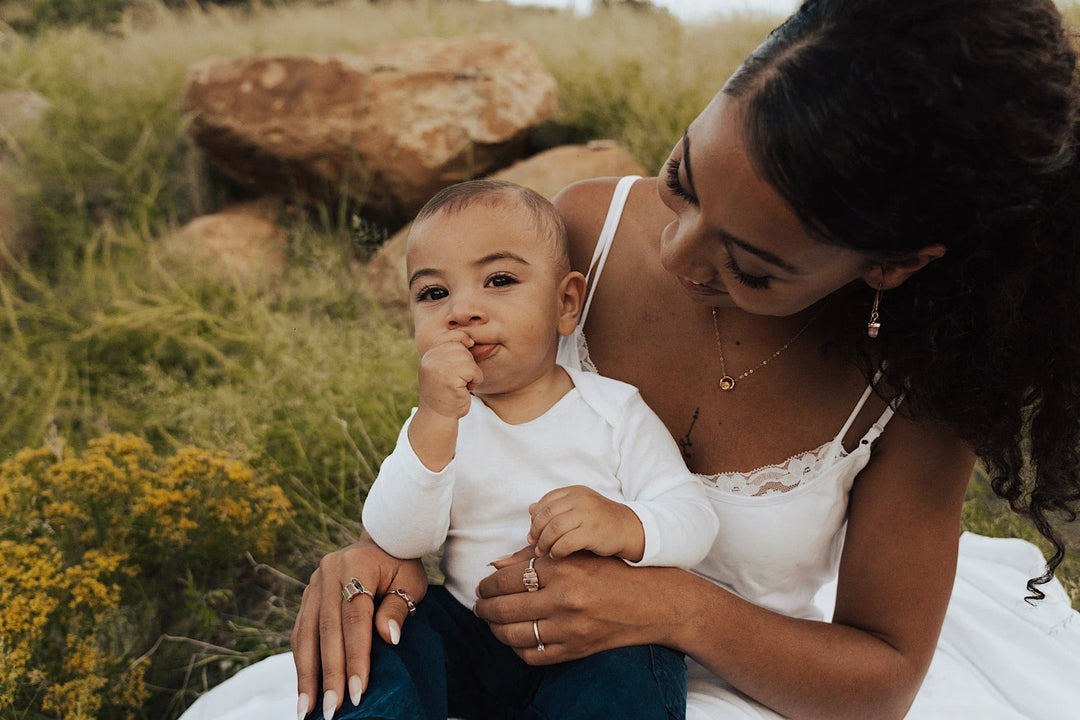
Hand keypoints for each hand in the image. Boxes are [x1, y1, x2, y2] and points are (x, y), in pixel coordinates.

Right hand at [291, 533, 427, 719]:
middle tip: (331, 710)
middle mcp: (327, 574)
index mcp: (355, 566)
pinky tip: (304, 688)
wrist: (382, 540)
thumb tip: (389, 638)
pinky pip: (300, 633)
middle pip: (325, 632)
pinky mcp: (307, 596)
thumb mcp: (410, 581)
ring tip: (307, 710)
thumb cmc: (401, 565)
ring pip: (305, 635)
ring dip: (306, 676)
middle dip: (327, 675)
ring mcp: (313, 584)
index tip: (358, 692)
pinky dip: (302, 662)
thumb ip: (397, 607)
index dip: (355, 657)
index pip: (354, 620)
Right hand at [417, 329, 482, 419]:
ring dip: (472, 373)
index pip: (448, 336)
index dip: (462, 338)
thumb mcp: (442, 369)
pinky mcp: (450, 379)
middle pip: (461, 347)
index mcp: (429, 355)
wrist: (438, 417)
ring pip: (469, 359)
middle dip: (467, 362)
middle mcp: (431, 359)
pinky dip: (475, 381)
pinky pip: (474, 371)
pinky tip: (464, 389)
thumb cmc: (445, 393)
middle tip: (459, 378)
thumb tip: (471, 338)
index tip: (470, 345)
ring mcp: (439, 368)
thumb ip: (450, 353)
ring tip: (461, 384)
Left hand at [474, 549, 683, 665]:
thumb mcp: (577, 555)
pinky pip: (533, 655)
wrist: (653, 604)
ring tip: (491, 621)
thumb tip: (495, 566)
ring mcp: (571, 629)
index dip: (489, 583)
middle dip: (485, 607)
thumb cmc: (613, 572)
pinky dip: (517, 647)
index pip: (509, 577)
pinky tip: (514, 637)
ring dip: (495, 628)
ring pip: (514, 634)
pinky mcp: (576, 650)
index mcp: (565, 569)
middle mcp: (566, 599)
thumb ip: (535, 558)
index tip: (483, 586)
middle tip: (480, 604)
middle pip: (506, 607)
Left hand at [527, 485, 644, 560]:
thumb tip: (530, 508)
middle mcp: (580, 500)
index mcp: (574, 492)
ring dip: (544, 543)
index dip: (535, 518)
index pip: (546, 501)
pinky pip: (566, 543)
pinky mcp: (593, 533)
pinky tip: (556, 555)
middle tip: (534, 543)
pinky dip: (557, 550)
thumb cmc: (599, 520)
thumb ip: (555, 507)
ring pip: (554, 529)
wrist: (628, 528)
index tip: (533, 532)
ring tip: (542, 551)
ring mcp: (588, 515)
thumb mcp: (578, 507)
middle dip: (536, 531)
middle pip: (547, 514)